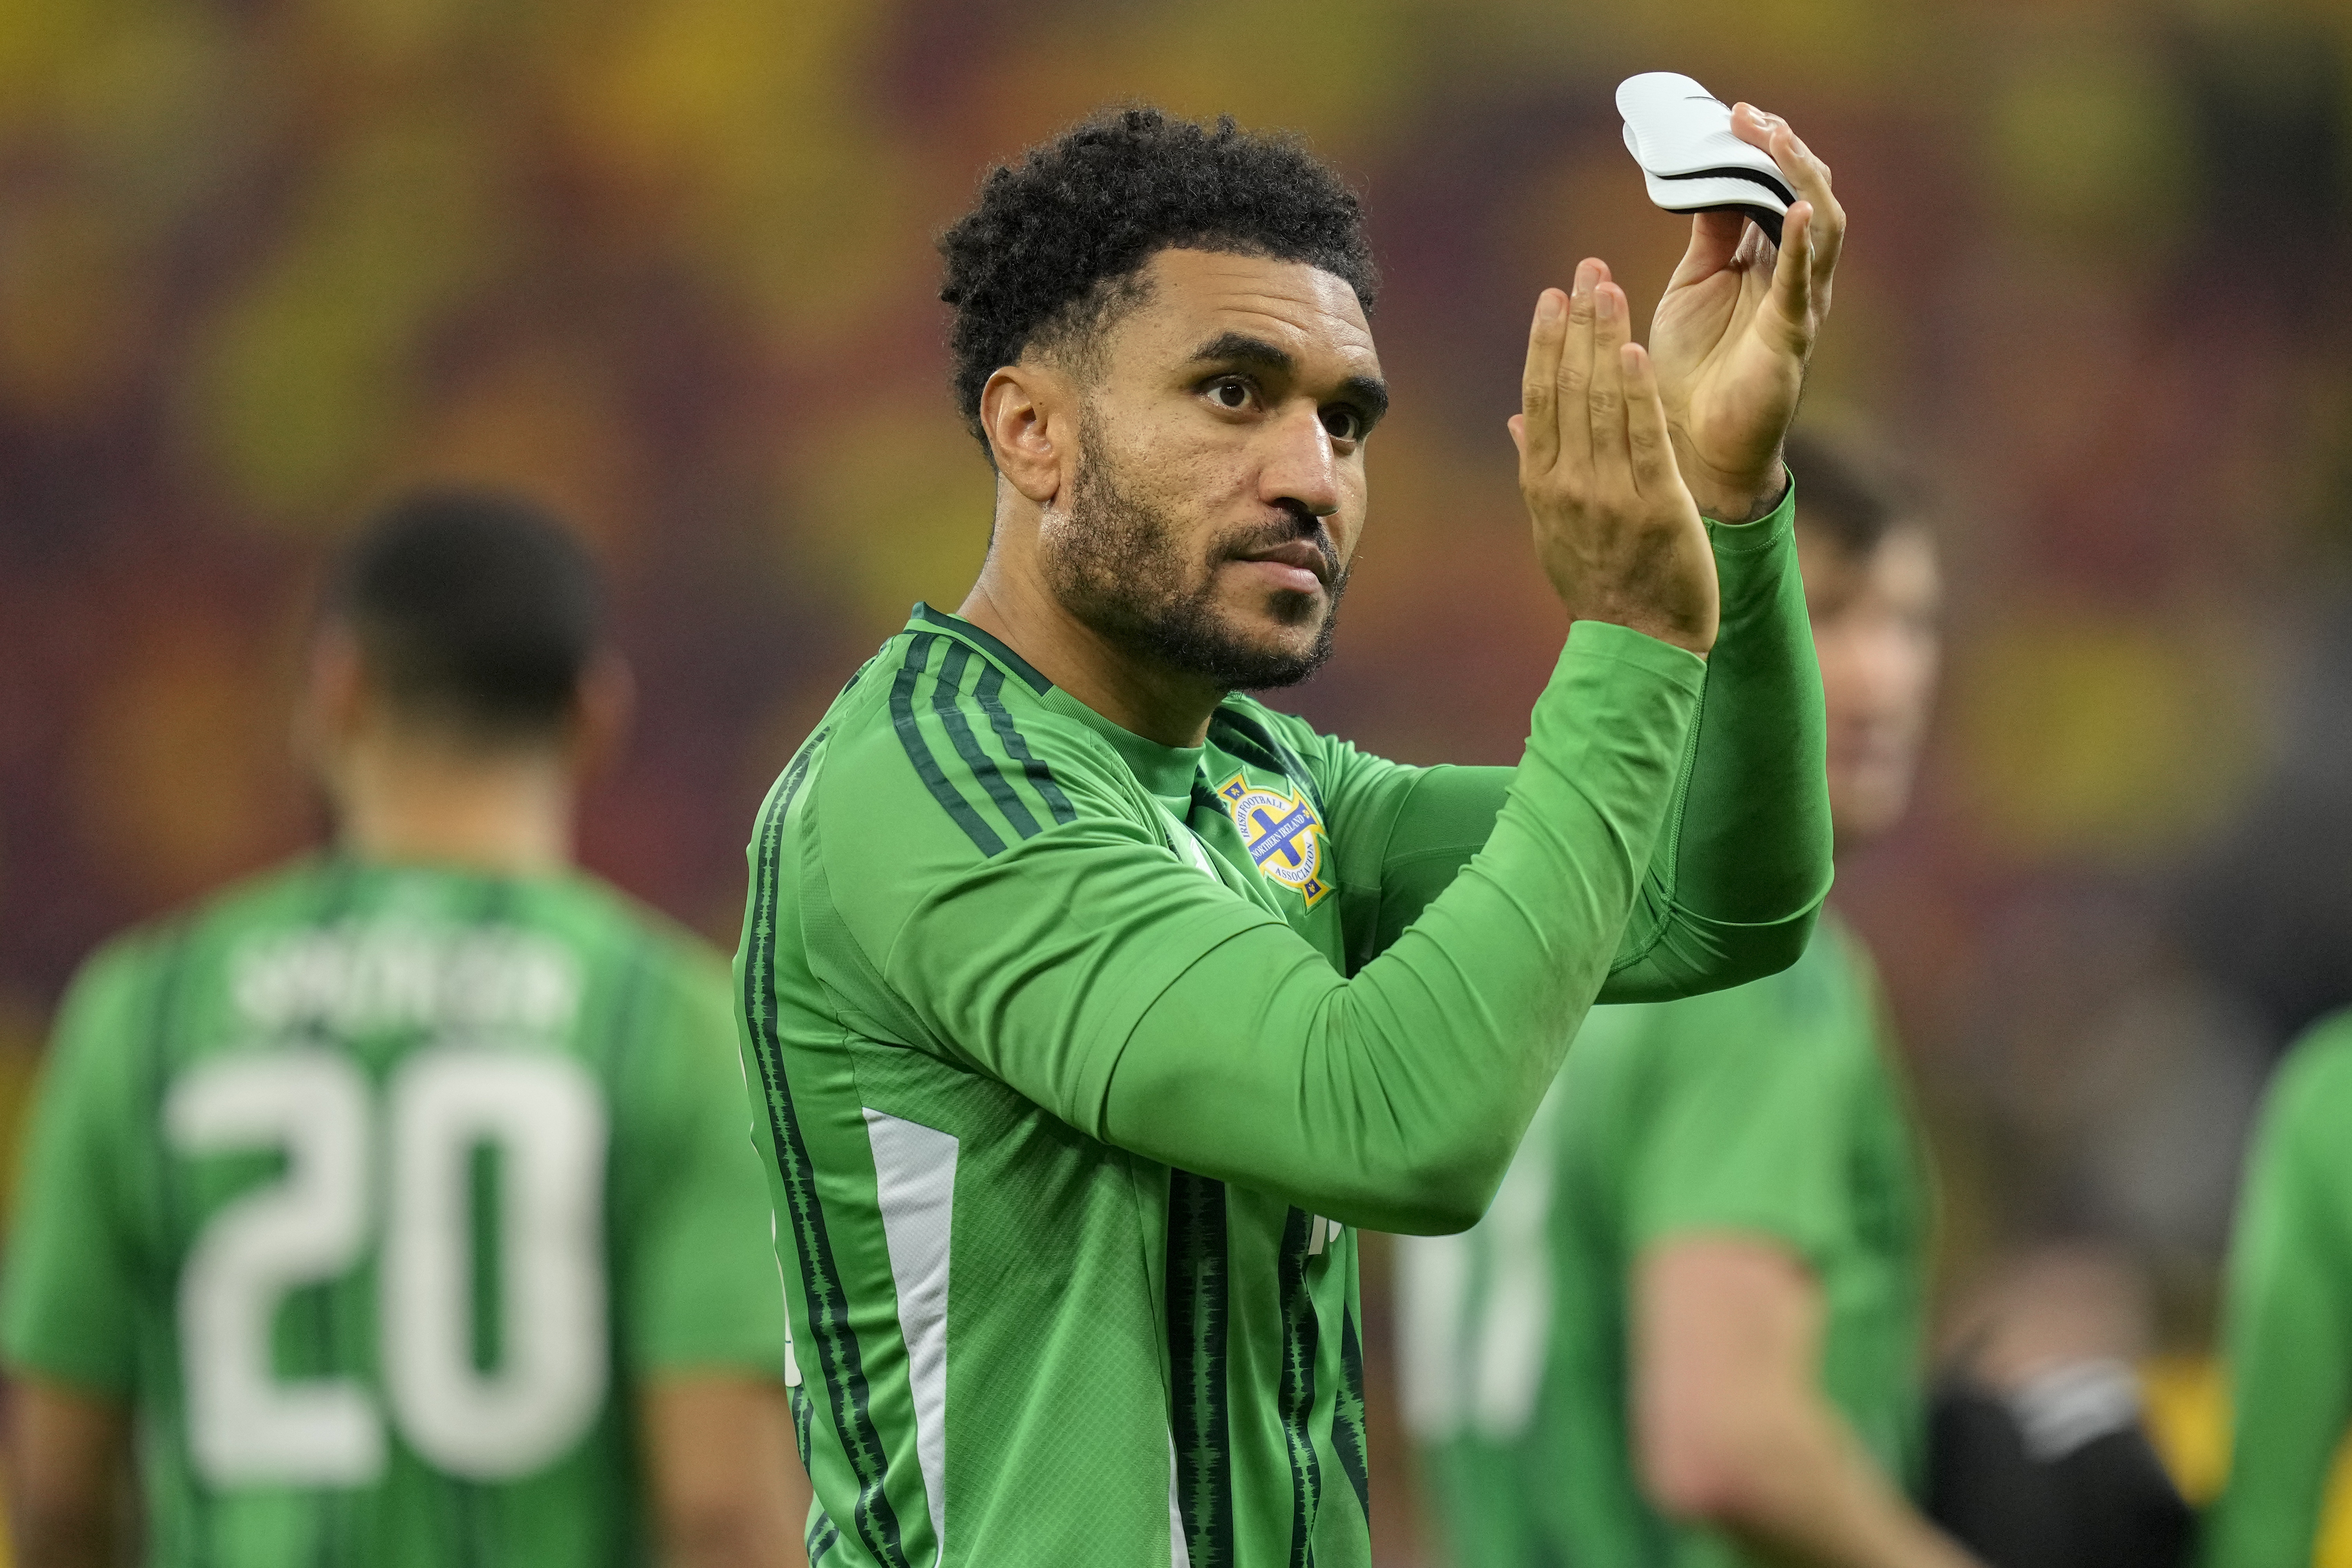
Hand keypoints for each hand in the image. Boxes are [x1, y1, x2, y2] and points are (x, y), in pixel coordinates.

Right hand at [1511, 261, 1717, 655]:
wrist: (1637, 645)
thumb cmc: (1601, 587)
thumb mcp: (1554, 529)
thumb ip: (1537, 468)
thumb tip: (1515, 419)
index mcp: (1544, 485)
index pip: (1540, 397)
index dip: (1545, 341)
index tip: (1553, 295)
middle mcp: (1569, 484)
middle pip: (1567, 387)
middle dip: (1576, 322)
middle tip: (1586, 268)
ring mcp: (1609, 494)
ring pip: (1602, 403)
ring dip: (1605, 340)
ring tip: (1609, 288)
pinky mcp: (1655, 505)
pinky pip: (1642, 439)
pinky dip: (1637, 393)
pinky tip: (1636, 350)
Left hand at [1648, 104, 1844, 522]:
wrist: (1690, 443)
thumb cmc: (1691, 370)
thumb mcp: (1693, 286)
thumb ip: (1708, 238)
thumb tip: (1701, 181)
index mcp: (1765, 263)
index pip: (1776, 191)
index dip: (1762, 151)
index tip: (1735, 115)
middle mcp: (1792, 278)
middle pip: (1807, 197)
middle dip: (1785, 152)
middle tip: (1753, 116)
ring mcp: (1799, 305)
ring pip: (1821, 227)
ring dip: (1801, 180)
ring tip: (1778, 140)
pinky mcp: (1792, 336)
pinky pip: (1805, 284)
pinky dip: (1805, 244)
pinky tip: (1800, 209)